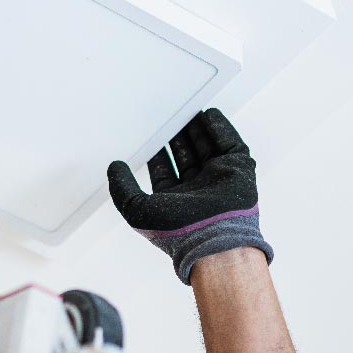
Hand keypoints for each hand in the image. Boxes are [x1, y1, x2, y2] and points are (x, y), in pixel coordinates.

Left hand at [106, 108, 272, 284]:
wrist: (215, 239)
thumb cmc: (178, 232)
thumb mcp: (137, 209)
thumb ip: (122, 188)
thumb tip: (113, 167)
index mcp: (176, 203)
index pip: (164, 173)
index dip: (157, 155)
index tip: (150, 138)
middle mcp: (198, 192)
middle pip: (186, 158)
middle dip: (178, 139)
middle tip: (169, 119)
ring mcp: (219, 181)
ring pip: (207, 149)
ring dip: (198, 131)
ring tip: (188, 113)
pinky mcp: (238, 171)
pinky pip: (230, 144)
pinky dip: (220, 129)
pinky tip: (209, 116)